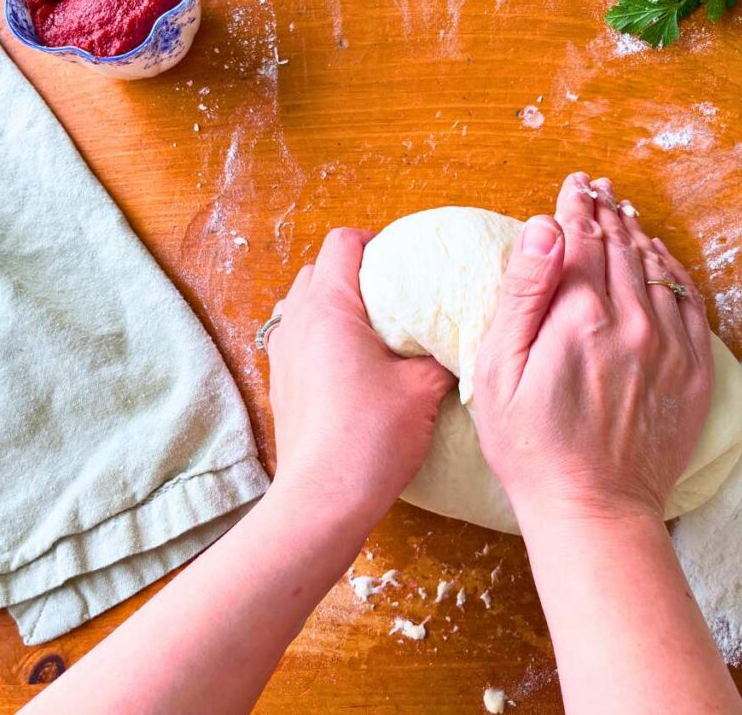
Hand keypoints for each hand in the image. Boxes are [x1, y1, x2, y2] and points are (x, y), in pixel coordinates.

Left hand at [266, 228, 454, 521]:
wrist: (324, 500)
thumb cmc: (372, 439)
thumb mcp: (423, 389)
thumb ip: (442, 352)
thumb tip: (459, 337)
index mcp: (330, 309)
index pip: (343, 243)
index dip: (378, 241)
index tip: (408, 259)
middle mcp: (297, 323)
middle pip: (322, 269)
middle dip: (359, 271)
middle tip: (399, 292)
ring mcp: (283, 354)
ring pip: (306, 303)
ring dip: (339, 304)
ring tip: (379, 327)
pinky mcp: (282, 383)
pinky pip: (302, 337)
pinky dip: (327, 335)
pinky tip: (359, 363)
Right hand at [473, 173, 712, 521]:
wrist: (594, 509)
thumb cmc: (531, 447)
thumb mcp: (500, 371)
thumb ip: (524, 293)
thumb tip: (544, 228)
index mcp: (581, 315)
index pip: (582, 237)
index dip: (575, 206)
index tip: (573, 185)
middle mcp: (634, 320)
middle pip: (621, 245)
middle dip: (606, 211)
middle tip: (598, 188)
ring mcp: (670, 345)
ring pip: (656, 267)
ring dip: (638, 234)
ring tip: (624, 212)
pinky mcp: (693, 371)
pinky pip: (689, 302)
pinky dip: (673, 271)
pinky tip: (661, 260)